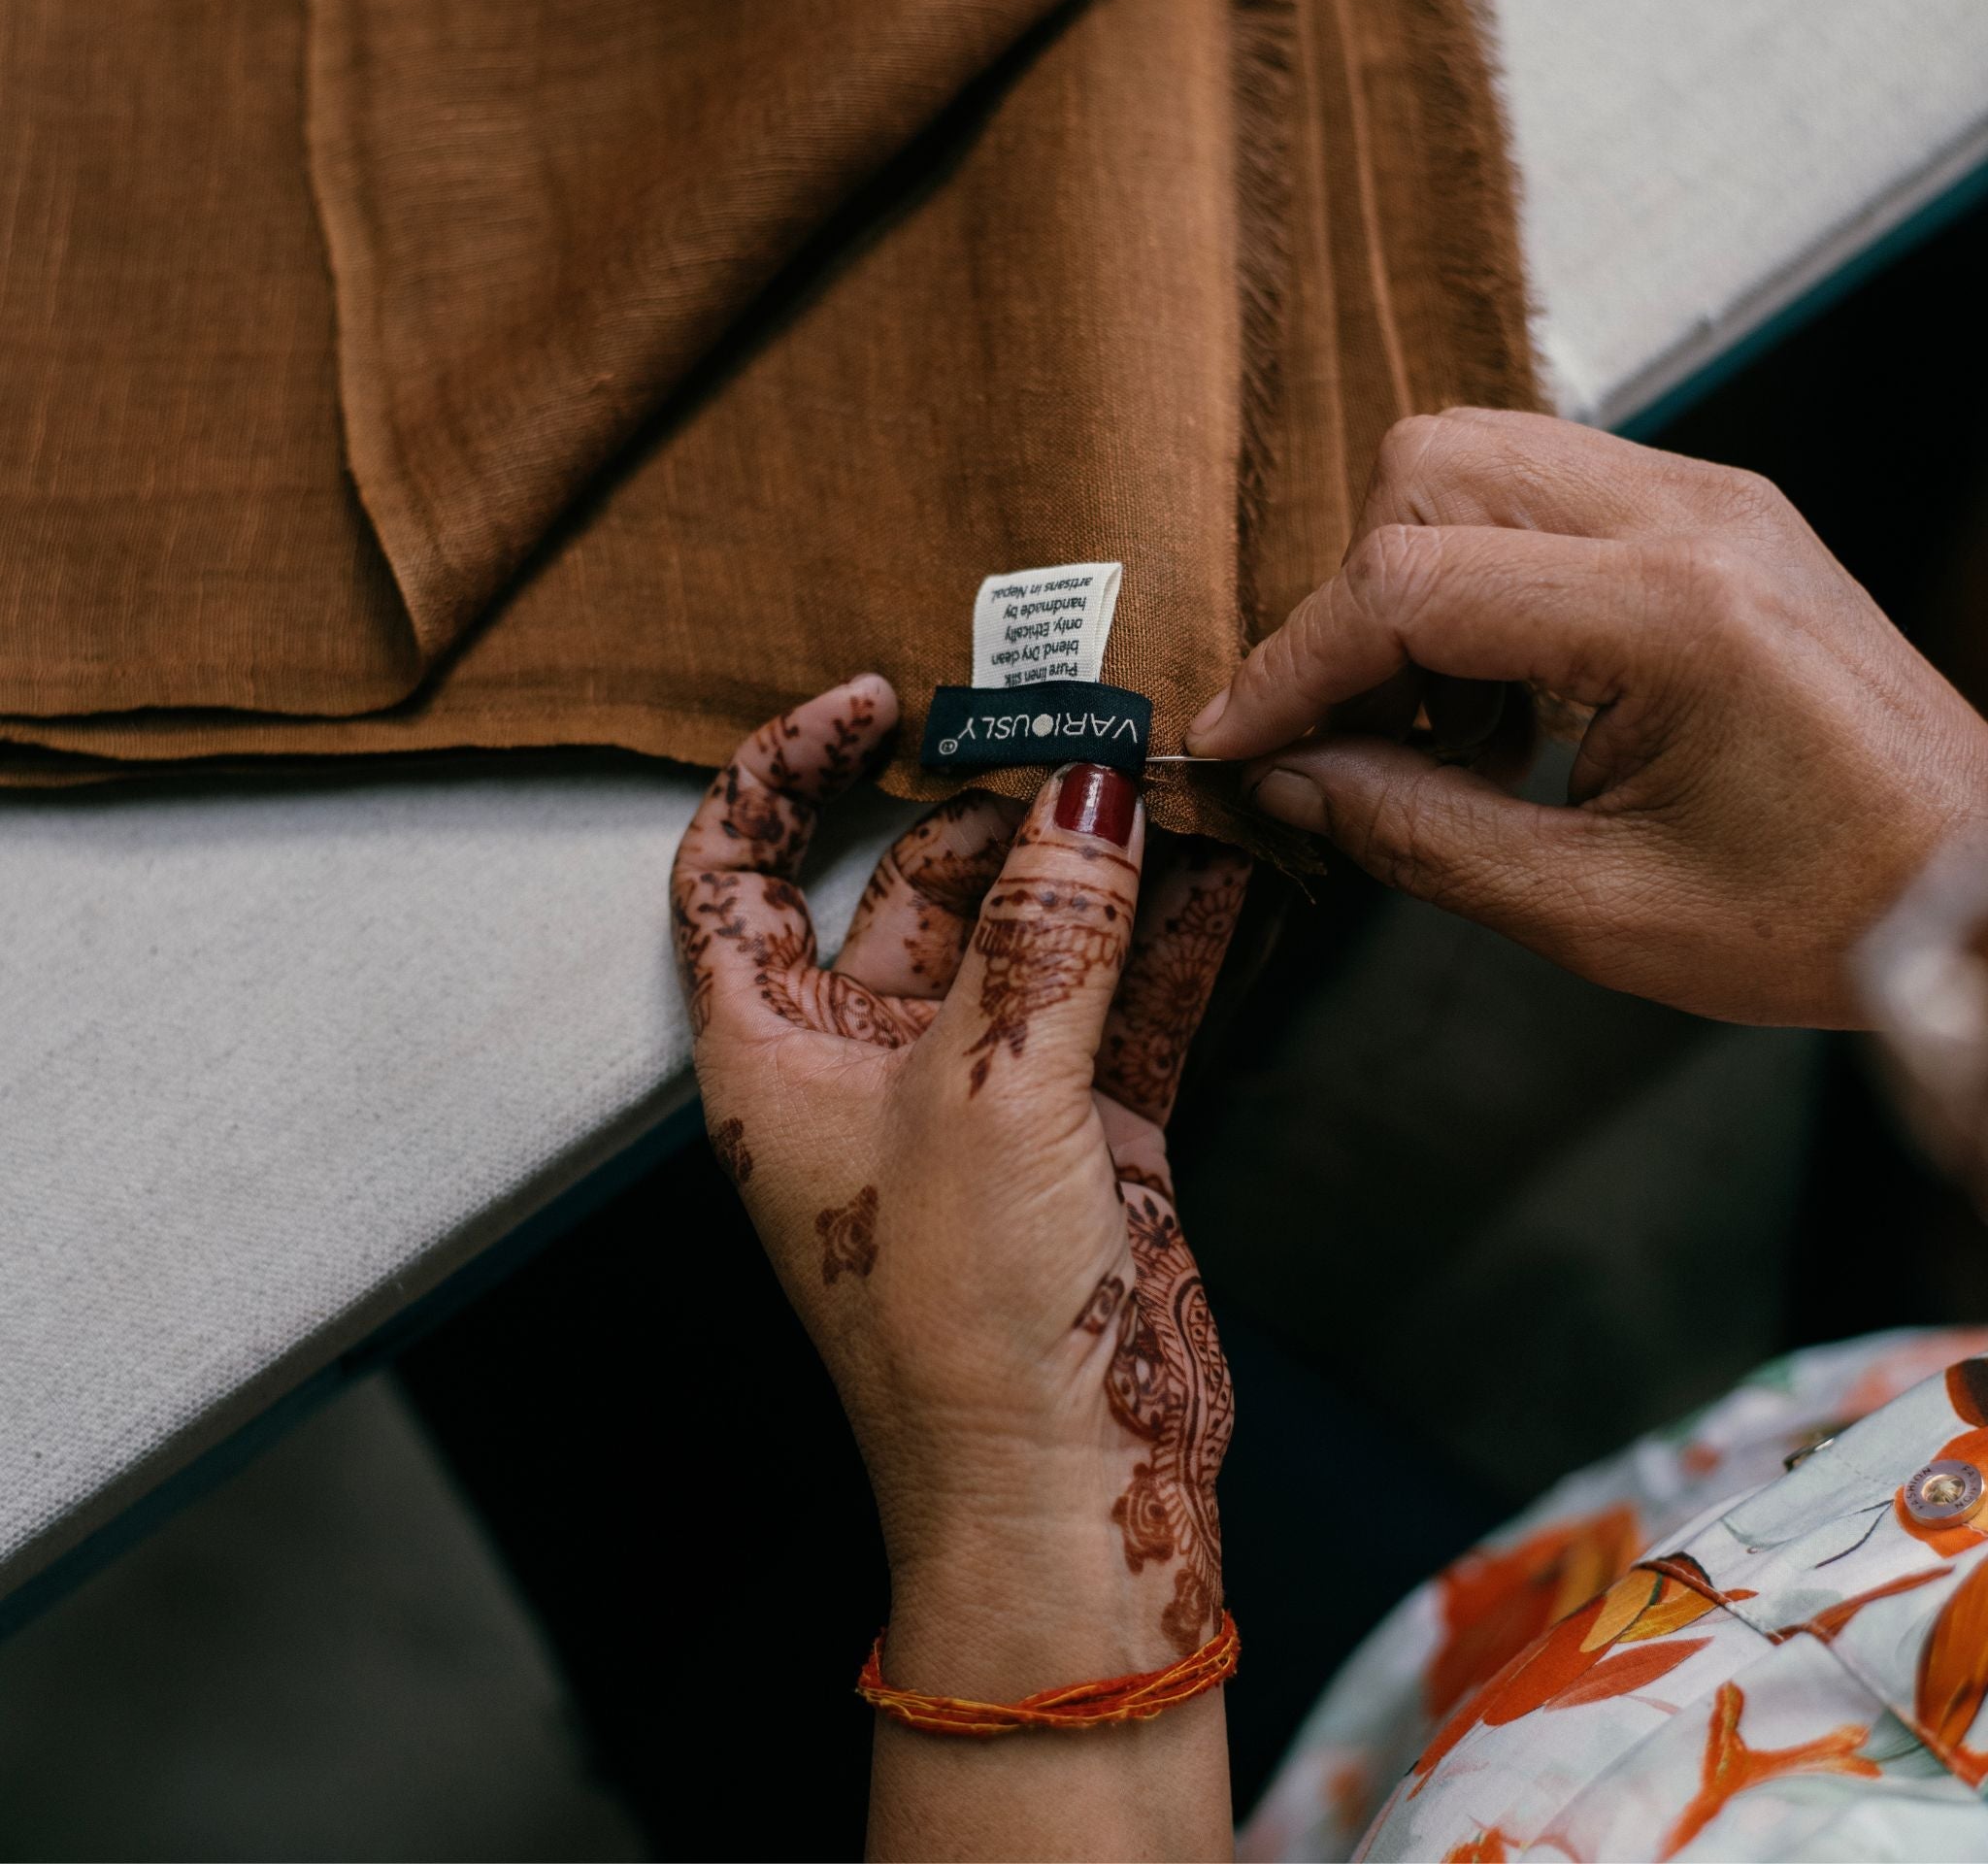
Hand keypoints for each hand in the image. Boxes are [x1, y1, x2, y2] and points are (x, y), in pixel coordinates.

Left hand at [671, 676, 1248, 1690]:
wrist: (1067, 1503)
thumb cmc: (963, 1333)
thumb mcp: (993, 1098)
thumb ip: (1049, 933)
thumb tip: (1091, 789)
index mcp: (777, 1050)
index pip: (740, 868)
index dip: (788, 767)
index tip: (874, 697)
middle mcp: (868, 1060)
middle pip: (922, 880)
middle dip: (1011, 805)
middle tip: (1105, 732)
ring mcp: (984, 1091)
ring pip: (1040, 935)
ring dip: (1110, 863)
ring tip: (1189, 780)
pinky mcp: (1085, 1128)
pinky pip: (1128, 1000)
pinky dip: (1177, 940)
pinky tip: (1235, 877)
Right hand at [1186, 408, 1987, 1027]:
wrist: (1976, 884)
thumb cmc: (1819, 914)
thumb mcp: (1597, 910)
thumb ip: (1418, 834)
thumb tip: (1288, 779)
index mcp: (1673, 614)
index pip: (1408, 585)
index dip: (1293, 666)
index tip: (1234, 738)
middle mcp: (1690, 515)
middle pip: (1428, 470)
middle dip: (1353, 604)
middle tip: (1353, 735)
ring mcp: (1706, 497)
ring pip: (1474, 457)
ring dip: (1412, 579)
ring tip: (1445, 724)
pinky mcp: (1709, 513)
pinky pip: (1538, 490)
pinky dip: (1478, 577)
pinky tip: (1507, 698)